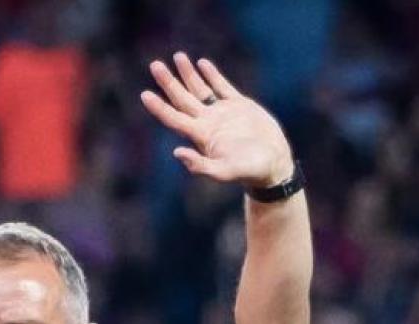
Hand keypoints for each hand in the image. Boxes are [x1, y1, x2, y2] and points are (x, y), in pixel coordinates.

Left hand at [139, 53, 293, 188]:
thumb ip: (201, 166)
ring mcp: (223, 113)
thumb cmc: (249, 171)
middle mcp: (208, 122)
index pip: (174, 118)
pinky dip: (212, 75)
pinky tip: (202, 63)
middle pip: (182, 99)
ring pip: (200, 89)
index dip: (159, 107)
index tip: (144, 94)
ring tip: (178, 56)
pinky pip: (222, 87)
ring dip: (188, 74)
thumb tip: (177, 153)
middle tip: (155, 65)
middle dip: (168, 82)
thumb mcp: (225, 172)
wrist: (274, 164)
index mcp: (201, 136)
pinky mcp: (240, 106)